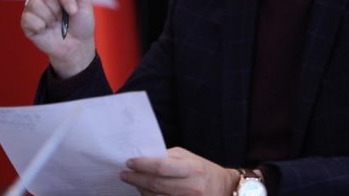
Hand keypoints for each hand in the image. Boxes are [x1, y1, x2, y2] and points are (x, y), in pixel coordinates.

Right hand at [21, 0, 94, 77]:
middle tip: (64, 17)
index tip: (74, 10)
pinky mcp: (26, 21)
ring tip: (55, 23)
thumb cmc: (81, 22)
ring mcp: (32, 7)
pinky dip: (40, 26)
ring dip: (50, 18)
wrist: (77, 45)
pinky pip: (28, 18)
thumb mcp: (85, 1)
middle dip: (59, 8)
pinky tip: (46, 29)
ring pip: (35, 4)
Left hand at [121, 147, 239, 195]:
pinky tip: (144, 192)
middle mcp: (191, 187)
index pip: (161, 166)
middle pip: (156, 184)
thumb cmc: (203, 170)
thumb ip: (167, 157)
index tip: (129, 162)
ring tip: (133, 181)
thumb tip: (144, 158)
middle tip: (124, 174)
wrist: (223, 189)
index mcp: (192, 168)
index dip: (142, 165)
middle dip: (136, 178)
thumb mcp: (189, 158)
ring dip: (140, 189)